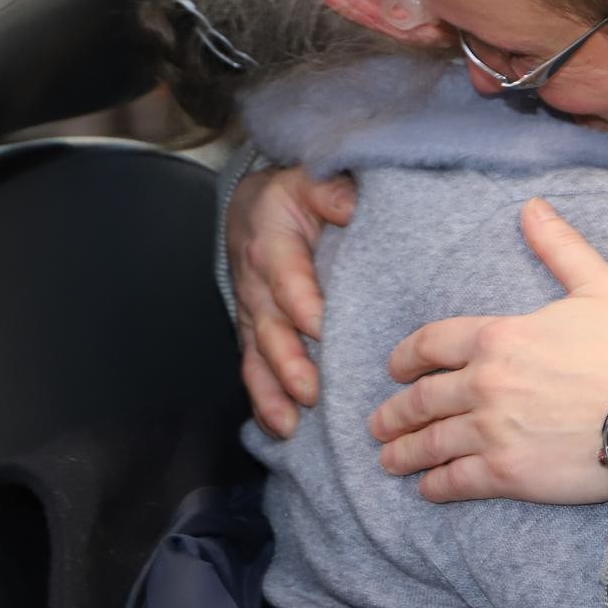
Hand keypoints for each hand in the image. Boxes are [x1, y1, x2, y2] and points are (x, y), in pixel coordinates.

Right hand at [229, 166, 355, 436]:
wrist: (252, 204)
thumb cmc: (291, 196)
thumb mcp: (310, 181)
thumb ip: (333, 193)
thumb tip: (355, 206)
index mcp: (272, 245)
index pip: (287, 280)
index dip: (303, 305)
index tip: (324, 329)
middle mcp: (256, 284)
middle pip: (270, 328)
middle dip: (289, 363)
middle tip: (312, 392)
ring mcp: (252, 311)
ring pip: (256, 356)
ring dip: (272, 392)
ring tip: (292, 424)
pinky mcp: (253, 329)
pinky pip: (253, 367)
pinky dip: (263, 399)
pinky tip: (281, 427)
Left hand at [370, 198, 607, 504]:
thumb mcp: (602, 288)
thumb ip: (561, 248)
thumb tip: (532, 207)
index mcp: (500, 337)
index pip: (430, 344)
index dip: (405, 356)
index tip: (396, 369)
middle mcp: (485, 384)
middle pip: (421, 399)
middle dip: (394, 412)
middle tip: (380, 422)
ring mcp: (492, 431)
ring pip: (430, 442)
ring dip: (403, 452)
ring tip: (390, 460)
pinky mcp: (507, 474)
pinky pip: (455, 481)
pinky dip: (435, 485)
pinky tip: (429, 487)